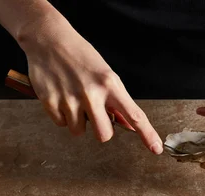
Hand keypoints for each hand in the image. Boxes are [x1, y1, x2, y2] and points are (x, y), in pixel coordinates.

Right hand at [18, 16, 162, 153]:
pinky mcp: (50, 102)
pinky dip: (61, 114)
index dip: (147, 134)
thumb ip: (116, 101)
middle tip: (94, 113)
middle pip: (104, 135)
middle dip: (100, 129)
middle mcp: (92, 93)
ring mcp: (70, 99)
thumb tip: (128, 126)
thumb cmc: (80, 56)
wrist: (48, 39)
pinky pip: (61, 124)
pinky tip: (61, 96)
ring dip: (78, 120)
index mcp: (110, 84)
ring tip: (74, 98)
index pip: (134, 115)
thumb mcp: (105, 74)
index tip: (156, 148)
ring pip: (79, 131)